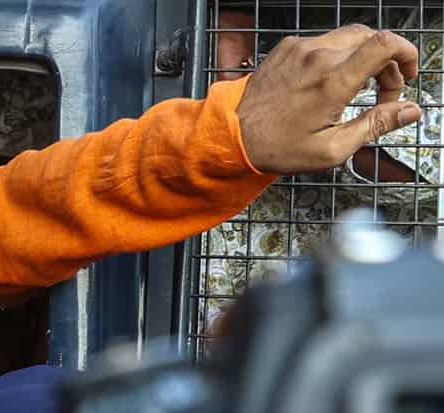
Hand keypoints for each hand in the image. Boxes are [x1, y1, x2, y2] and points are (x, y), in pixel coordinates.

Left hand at [238, 24, 421, 174]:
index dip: (407, 54)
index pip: (386, 44)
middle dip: (387, 64)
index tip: (407, 74)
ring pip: (350, 38)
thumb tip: (408, 110)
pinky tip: (328, 83)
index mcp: (333, 80)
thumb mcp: (332, 148)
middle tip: (381, 93)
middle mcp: (318, 57)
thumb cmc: (275, 147)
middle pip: (373, 39)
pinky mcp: (287, 49)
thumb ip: (375, 125)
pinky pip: (324, 42)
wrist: (230, 137)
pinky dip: (337, 57)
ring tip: (355, 89)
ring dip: (363, 58)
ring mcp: (300, 49)